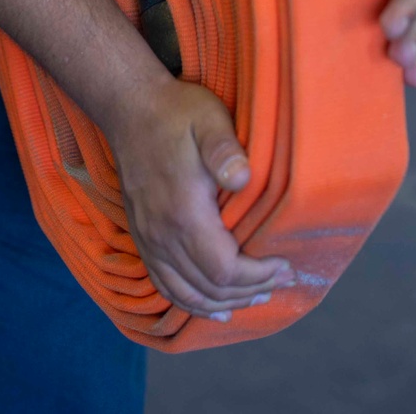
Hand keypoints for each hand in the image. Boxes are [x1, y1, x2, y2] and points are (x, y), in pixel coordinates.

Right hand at [108, 78, 294, 320]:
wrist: (130, 108)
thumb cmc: (176, 113)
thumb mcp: (208, 119)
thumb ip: (224, 149)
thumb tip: (244, 178)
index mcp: (183, 213)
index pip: (224, 270)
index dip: (258, 276)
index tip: (286, 265)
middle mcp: (162, 235)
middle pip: (210, 288)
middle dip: (250, 291)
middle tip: (282, 280)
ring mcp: (149, 240)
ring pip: (188, 294)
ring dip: (225, 302)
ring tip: (257, 296)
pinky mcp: (142, 237)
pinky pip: (165, 286)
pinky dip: (191, 304)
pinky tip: (212, 307)